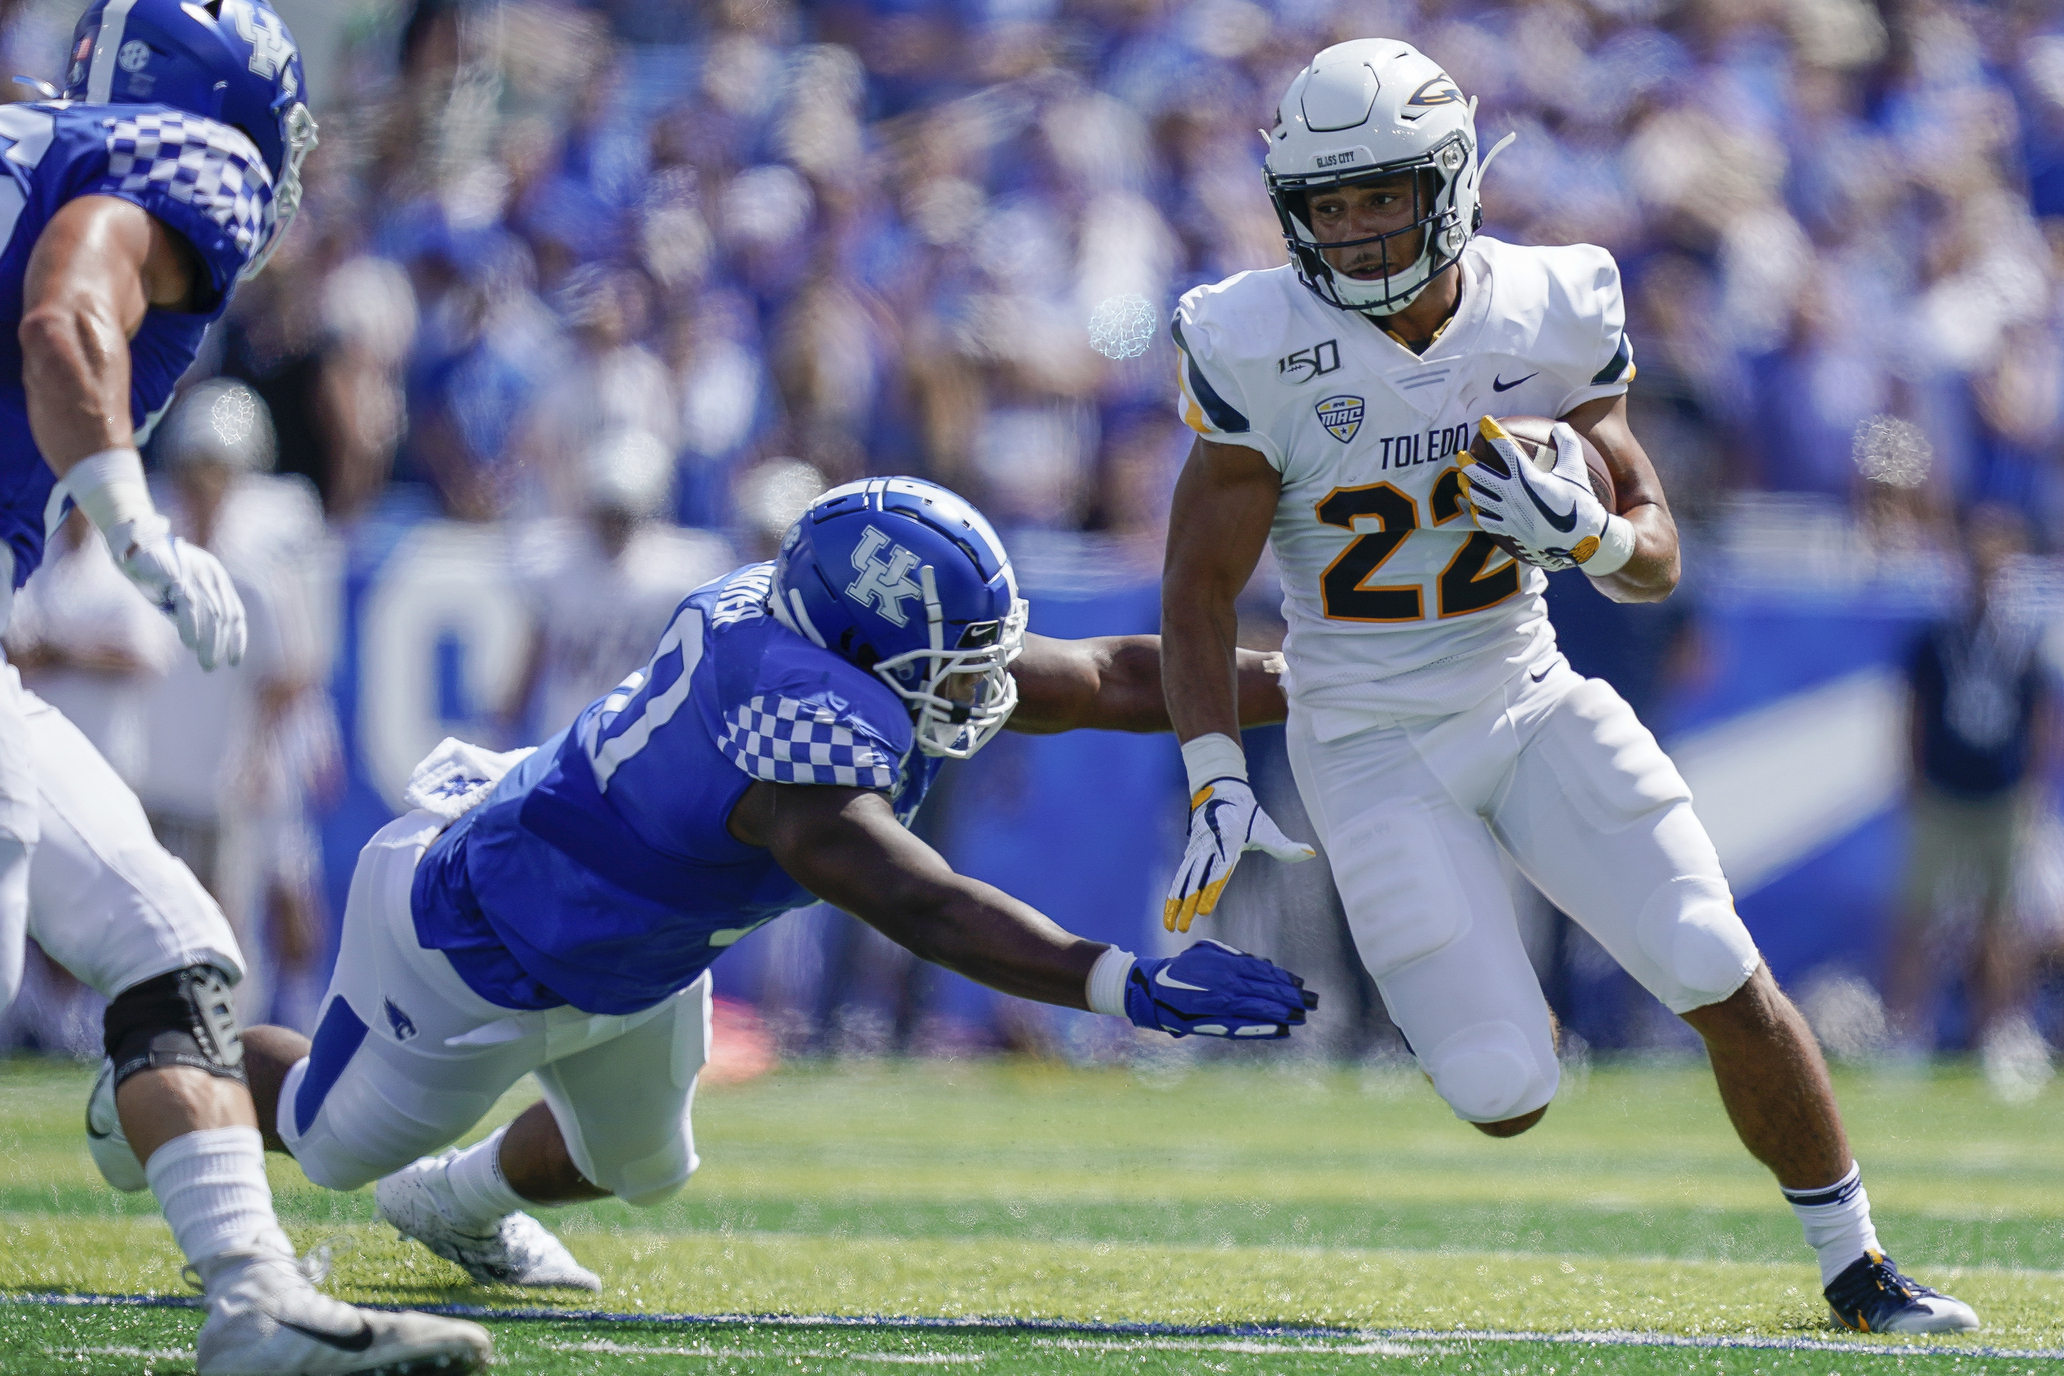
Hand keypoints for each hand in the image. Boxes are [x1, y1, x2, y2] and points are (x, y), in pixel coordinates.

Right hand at [110, 515, 245, 669]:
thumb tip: (201, 643)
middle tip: (213, 665)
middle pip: (225, 617)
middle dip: (221, 645)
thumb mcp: (178, 596)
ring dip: (210, 642)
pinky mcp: (178, 575)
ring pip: (212, 614)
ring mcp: (197, 574)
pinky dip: (192, 626)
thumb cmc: (155, 574)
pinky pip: (190, 604)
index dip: (238, 638)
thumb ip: (191, 614)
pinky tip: (190, 644)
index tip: (234, 660)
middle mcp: (213, 576)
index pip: (236, 613)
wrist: (132, 546)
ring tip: (206, 662)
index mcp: (218, 579)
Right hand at [1123, 939, 1318, 1037]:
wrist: (1154, 989)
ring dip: (1285, 1013)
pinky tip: (1282, 1031)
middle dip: (1293, 997)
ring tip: (1302, 1017)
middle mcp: (1229, 984)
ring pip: (1262, 1009)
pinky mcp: (1216, 1023)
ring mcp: (1223, 1005)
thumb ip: (1236, 957)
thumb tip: (1264, 964)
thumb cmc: (1183, 967)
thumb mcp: (1209, 952)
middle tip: (1314, 1003)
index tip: (1302, 985)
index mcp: (1229, 965)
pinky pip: (1247, 1027)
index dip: (1286, 980)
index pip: (1266, 972)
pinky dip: (1266, 1029)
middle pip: (1269, 991)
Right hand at [1163, 775, 1315, 931]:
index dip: (1210, 892)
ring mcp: (1196, 850)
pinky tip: (1169, 910)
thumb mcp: (1265, 827)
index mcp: (1227, 843)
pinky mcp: (1190, 852)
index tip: (1203, 911)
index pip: (1218, 872)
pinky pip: (1180, 875)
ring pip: (1183, 880)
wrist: (1220, 790)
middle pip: (1195, 881)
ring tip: (1170, 926)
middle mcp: (1208, 847)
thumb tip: (1309, 853)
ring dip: (1175, 904)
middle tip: (1182, 928)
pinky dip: (1172, 893)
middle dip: (1188, 906)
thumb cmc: (1246, 812)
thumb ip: (1284, 846)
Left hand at [1462, 418, 1608, 570]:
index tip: (1484, 422)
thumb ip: (1568, 443)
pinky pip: (1486, 522)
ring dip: (1468, 487)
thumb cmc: (1580, 501)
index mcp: (1528, 478)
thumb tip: (1558, 426)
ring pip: (1479, 499)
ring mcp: (1509, 515)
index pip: (1505, 449)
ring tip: (1461, 479)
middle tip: (1460, 455)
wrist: (1582, 539)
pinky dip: (1478, 513)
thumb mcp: (1576, 469)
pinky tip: (1475, 508)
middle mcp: (1514, 496)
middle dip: (1468, 464)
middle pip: (1481, 476)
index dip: (1492, 432)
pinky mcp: (1511, 530)